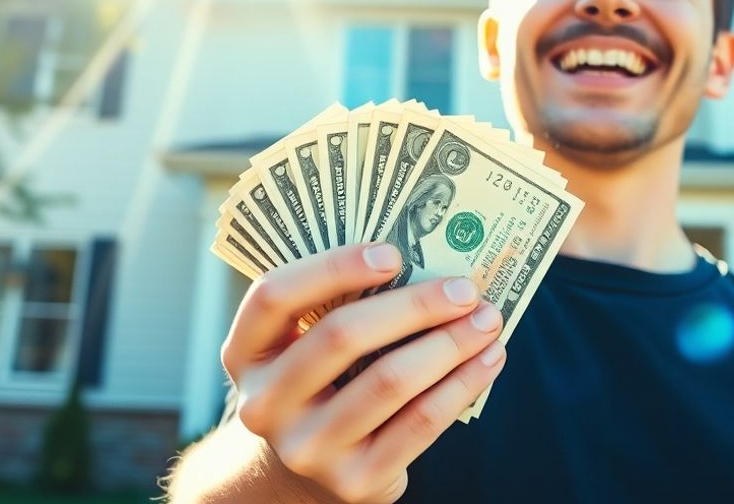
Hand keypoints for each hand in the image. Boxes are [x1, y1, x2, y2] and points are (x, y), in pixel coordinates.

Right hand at [221, 241, 506, 503]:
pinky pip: (419, 423)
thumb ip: (338, 307)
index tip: (393, 253)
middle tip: (465, 287)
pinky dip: (462, 385)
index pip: (274, 297)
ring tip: (487, 320)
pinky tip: (488, 360)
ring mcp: (307, 447)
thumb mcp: (302, 347)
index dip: (332, 267)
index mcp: (245, 352)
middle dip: (415, 305)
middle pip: (342, 336)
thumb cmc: (319, 383)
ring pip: (389, 381)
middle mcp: (264, 403)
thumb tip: (430, 264)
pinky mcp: (353, 480)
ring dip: (450, 344)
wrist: (303, 474)